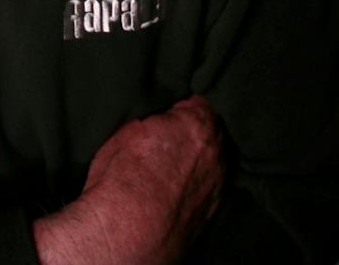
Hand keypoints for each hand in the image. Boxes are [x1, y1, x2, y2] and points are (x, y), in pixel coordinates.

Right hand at [33, 97, 225, 264]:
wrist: (125, 234)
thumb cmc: (120, 181)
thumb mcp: (128, 132)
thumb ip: (156, 122)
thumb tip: (161, 123)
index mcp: (197, 125)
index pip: (200, 104)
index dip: (183, 108)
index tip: (171, 114)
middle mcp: (215, 153)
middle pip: (212, 132)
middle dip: (195, 134)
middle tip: (171, 141)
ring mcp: (218, 184)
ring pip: (215, 161)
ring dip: (200, 160)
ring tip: (174, 168)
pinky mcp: (213, 211)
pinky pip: (211, 187)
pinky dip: (199, 185)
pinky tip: (178, 190)